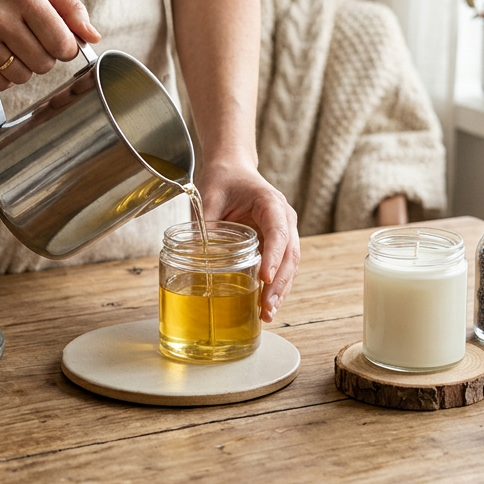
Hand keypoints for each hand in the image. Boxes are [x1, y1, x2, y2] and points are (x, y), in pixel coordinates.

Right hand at [0, 0, 100, 90]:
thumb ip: (70, 7)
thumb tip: (93, 37)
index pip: (62, 43)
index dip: (67, 47)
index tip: (60, 40)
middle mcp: (0, 17)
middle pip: (44, 64)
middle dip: (47, 56)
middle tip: (35, 39)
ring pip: (22, 77)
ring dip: (26, 67)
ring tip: (17, 46)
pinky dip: (6, 76)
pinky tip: (2, 56)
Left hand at [195, 162, 299, 321]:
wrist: (233, 169)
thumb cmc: (223, 179)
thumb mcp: (208, 197)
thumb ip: (204, 223)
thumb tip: (194, 255)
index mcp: (271, 203)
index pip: (277, 232)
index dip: (273, 256)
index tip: (265, 278)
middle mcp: (284, 219)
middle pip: (289, 255)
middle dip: (279, 283)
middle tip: (266, 307)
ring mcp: (283, 233)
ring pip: (289, 266)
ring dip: (280, 290)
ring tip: (267, 314)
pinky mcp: (275, 244)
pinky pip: (280, 267)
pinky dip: (275, 286)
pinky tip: (264, 305)